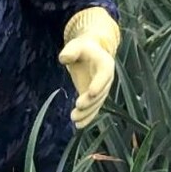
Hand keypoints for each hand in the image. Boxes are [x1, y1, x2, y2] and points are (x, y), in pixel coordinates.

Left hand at [58, 9, 120, 128]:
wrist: (89, 54)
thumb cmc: (82, 49)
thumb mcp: (76, 46)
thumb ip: (71, 51)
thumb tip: (63, 58)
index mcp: (105, 64)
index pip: (104, 75)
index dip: (99, 84)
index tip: (91, 92)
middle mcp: (107, 80)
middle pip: (101, 93)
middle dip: (90, 101)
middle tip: (78, 106)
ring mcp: (102, 90)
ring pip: (97, 104)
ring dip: (87, 113)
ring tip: (74, 119)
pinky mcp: (95, 98)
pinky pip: (93, 110)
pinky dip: (87, 118)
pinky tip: (78, 125)